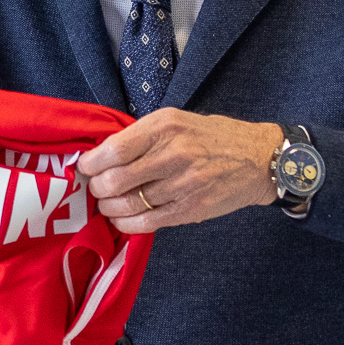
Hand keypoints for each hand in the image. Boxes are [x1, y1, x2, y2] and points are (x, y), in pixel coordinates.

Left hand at [80, 111, 288, 234]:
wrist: (258, 158)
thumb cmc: (212, 137)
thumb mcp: (176, 120)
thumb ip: (142, 135)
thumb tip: (102, 153)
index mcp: (165, 127)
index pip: (114, 150)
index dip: (91, 163)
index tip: (85, 168)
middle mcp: (174, 154)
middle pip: (116, 180)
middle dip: (97, 188)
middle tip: (96, 188)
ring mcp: (184, 184)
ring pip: (129, 203)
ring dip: (109, 207)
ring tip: (107, 204)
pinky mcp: (191, 208)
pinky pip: (147, 222)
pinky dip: (126, 224)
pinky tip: (120, 219)